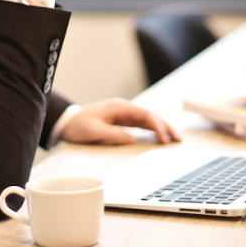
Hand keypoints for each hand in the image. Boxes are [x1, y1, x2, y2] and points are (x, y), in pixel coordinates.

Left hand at [60, 98, 181, 144]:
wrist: (66, 122)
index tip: (164, 139)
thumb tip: (132, 138)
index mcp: (119, 108)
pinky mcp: (122, 120)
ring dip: (162, 128)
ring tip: (175, 138)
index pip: (144, 114)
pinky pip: (141, 124)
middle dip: (166, 126)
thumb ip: (113, 134)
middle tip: (178, 138)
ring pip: (148, 119)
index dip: (157, 126)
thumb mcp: (93, 131)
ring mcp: (123, 114)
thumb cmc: (78, 126)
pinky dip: (152, 129)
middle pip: (150, 115)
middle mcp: (124, 108)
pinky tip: (160, 137)